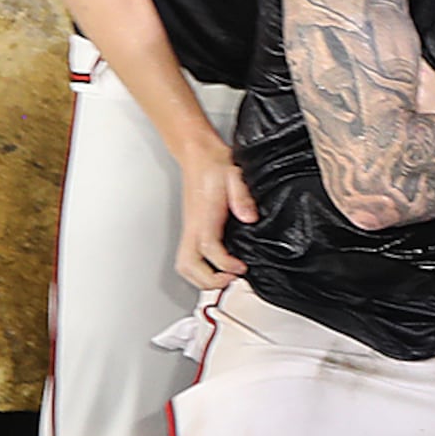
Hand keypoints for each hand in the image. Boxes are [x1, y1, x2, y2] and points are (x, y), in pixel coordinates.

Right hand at [172, 144, 257, 288]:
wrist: (198, 154)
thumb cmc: (214, 164)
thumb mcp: (234, 176)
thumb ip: (242, 197)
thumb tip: (250, 217)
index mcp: (203, 216)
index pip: (209, 249)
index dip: (225, 264)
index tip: (241, 269)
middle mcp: (193, 226)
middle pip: (188, 265)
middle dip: (208, 281)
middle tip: (231, 280)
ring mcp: (190, 229)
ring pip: (184, 265)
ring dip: (201, 279)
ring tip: (224, 278)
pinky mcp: (191, 229)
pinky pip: (188, 257)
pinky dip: (199, 270)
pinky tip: (217, 267)